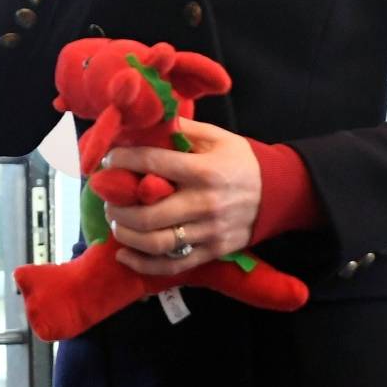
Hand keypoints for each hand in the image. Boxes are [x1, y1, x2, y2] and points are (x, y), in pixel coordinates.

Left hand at [100, 118, 260, 275]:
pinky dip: (144, 264)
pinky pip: (173, 264)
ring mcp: (209, 232)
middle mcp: (205, 203)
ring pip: (157, 243)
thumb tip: (147, 122)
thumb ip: (182, 129)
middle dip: (118, 208)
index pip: (153, 164)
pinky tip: (124, 255)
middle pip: (149, 214)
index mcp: (204, 170)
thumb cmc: (242, 161)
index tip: (107, 161)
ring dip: (127, 235)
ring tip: (115, 222)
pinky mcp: (213, 252)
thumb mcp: (217, 137)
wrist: (280, 193)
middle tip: (106, 199)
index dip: (123, 161)